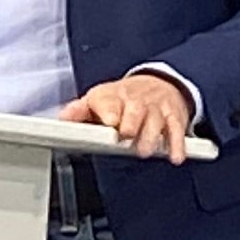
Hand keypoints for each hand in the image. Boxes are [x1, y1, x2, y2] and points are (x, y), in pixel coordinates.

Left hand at [66, 69, 194, 162]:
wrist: (159, 83)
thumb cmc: (124, 99)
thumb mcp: (99, 99)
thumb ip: (79, 111)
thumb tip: (62, 119)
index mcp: (114, 96)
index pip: (110, 100)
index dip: (110, 110)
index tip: (110, 120)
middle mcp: (136, 101)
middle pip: (135, 110)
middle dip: (131, 122)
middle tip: (126, 135)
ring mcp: (156, 109)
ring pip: (155, 121)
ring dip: (150, 136)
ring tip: (144, 150)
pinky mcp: (173, 118)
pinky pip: (176, 131)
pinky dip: (177, 144)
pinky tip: (175, 157)